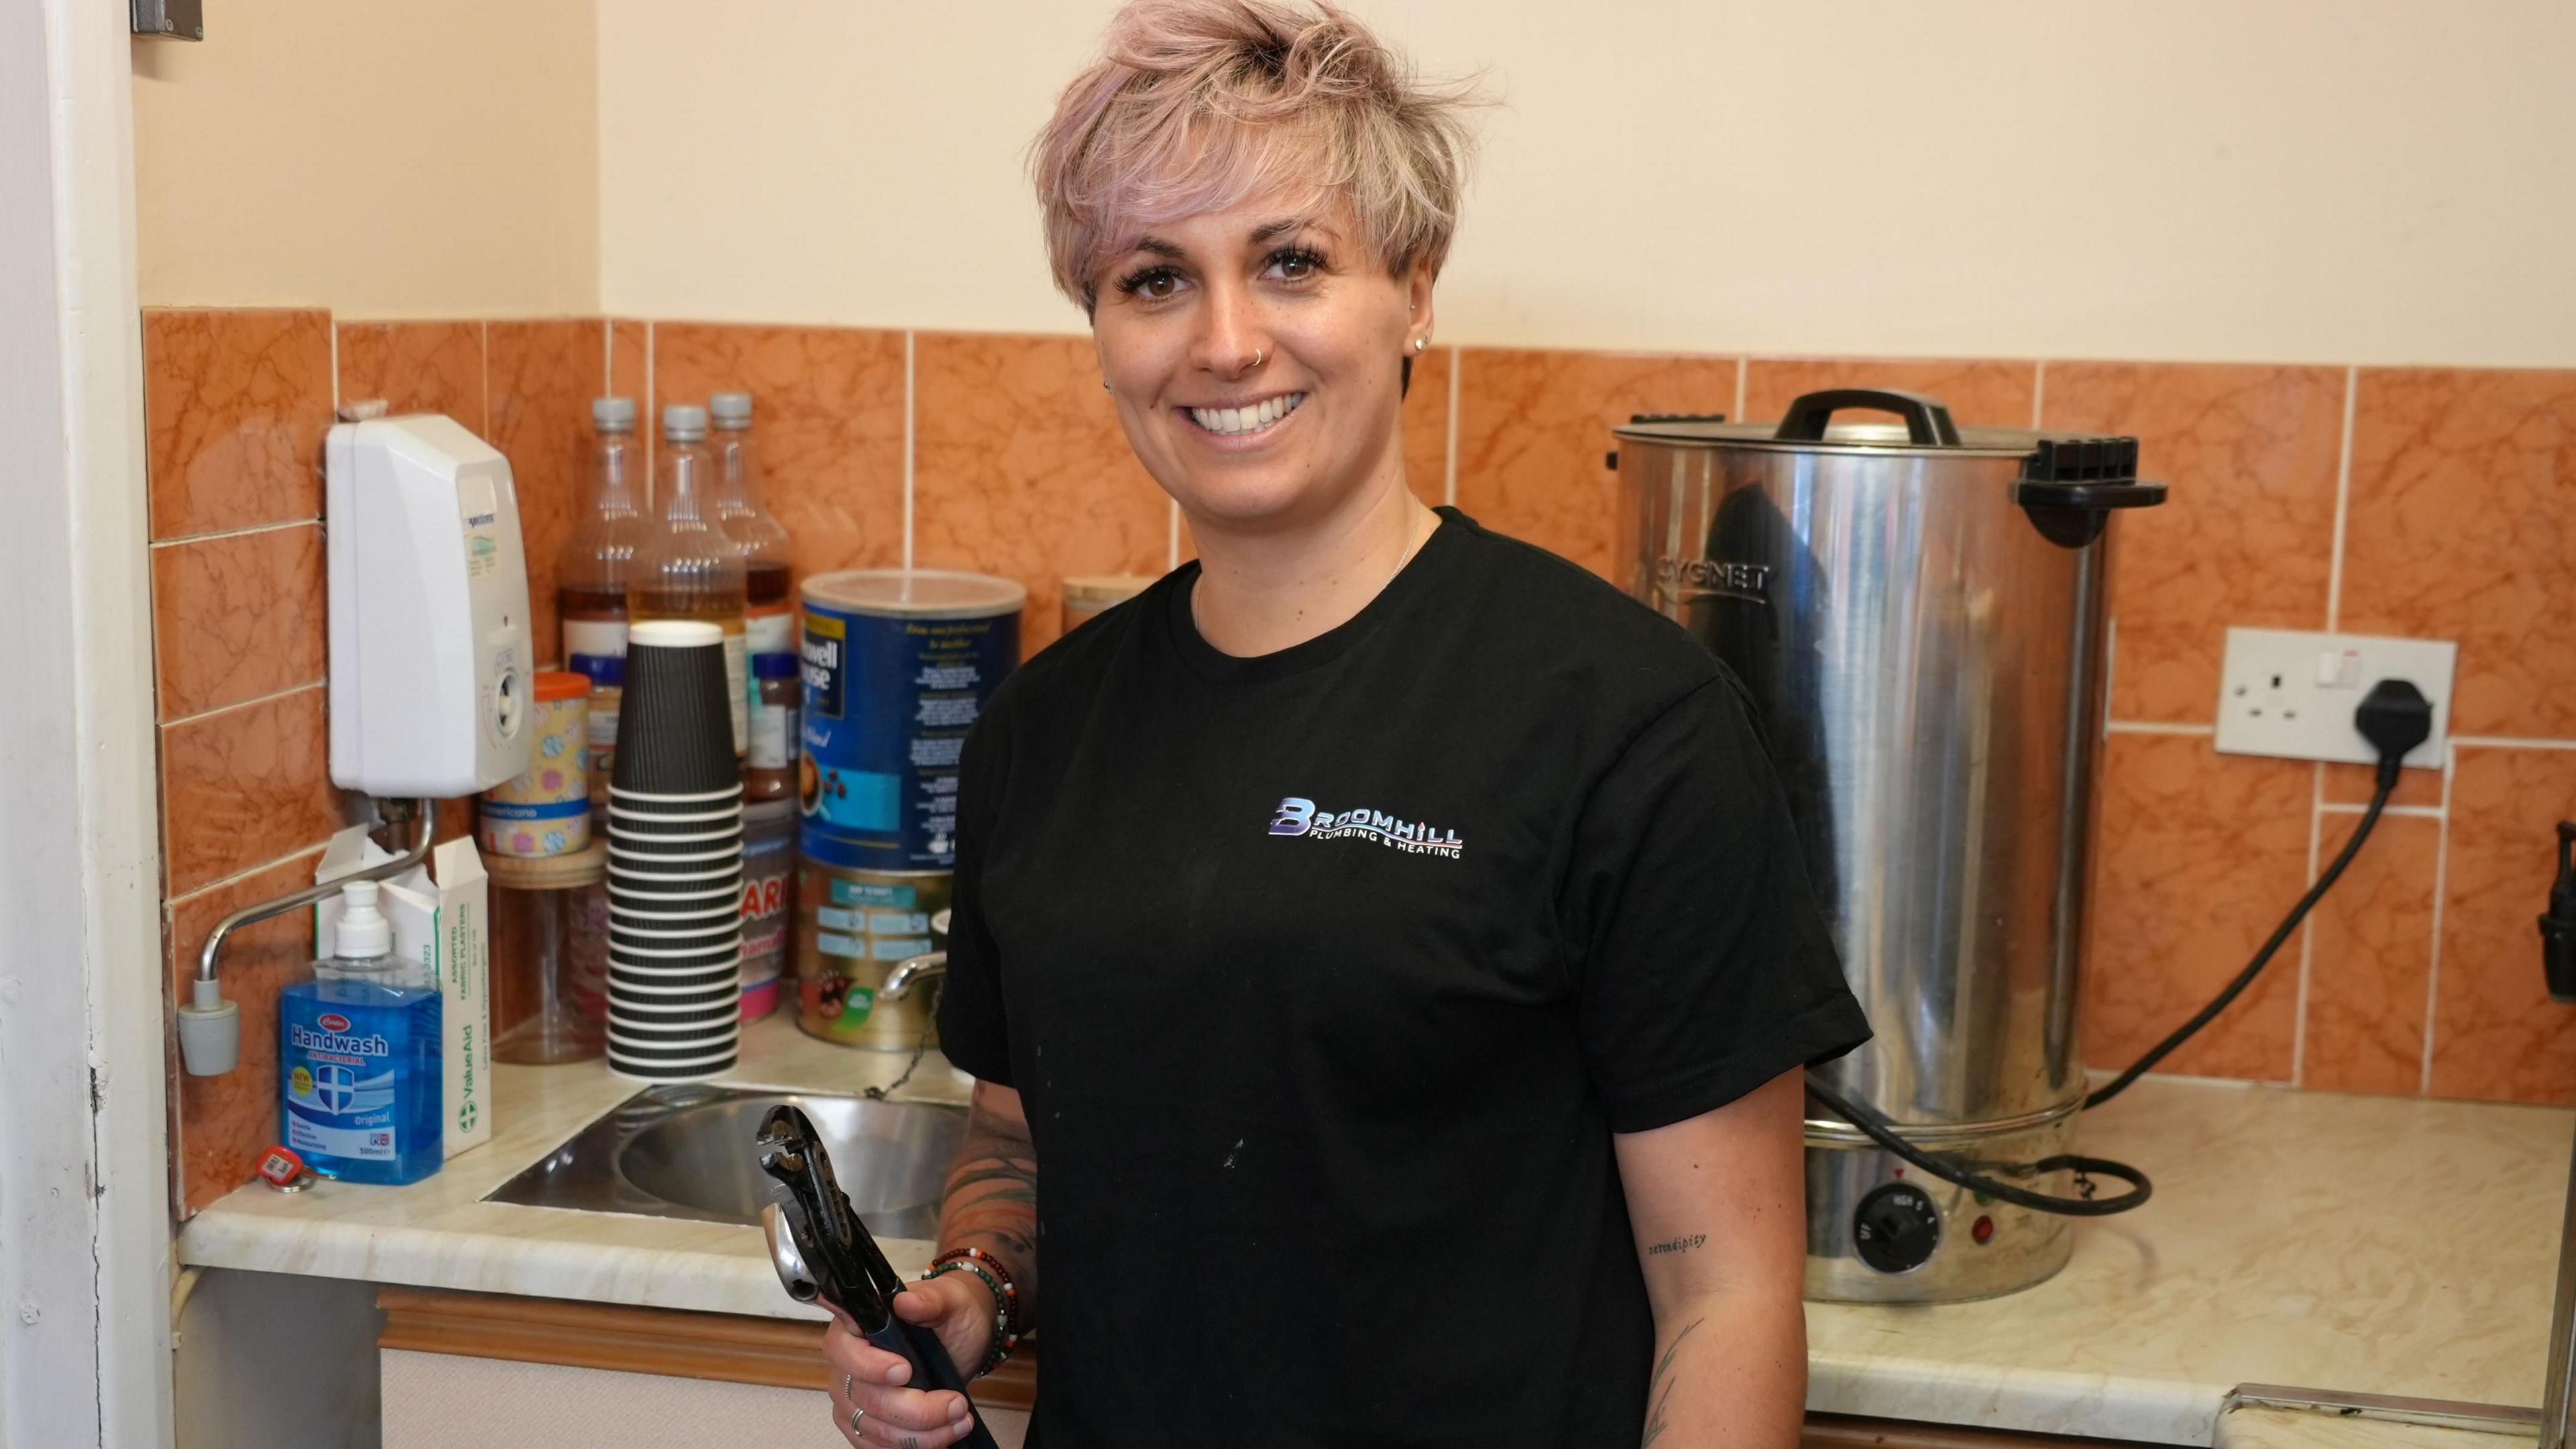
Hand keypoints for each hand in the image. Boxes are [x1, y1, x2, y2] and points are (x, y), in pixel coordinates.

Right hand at [821, 1272, 993, 1447]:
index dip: (870, 1365)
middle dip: (916, 1409)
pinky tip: (944, 1435)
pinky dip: (915, 1444)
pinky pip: (879, 1446)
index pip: (843, 1350)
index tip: (905, 1371)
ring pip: (876, 1429)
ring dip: (923, 1433)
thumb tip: (906, 1301)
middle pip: (866, 1398)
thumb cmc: (949, 1315)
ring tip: (960, 1420)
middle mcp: (845, 1366)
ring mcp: (852, 1399)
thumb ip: (929, 1300)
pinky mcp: (865, 1425)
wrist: (961, 1340)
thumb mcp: (949, 1300)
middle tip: (956, 1404)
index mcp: (854, 1327)